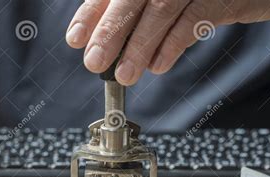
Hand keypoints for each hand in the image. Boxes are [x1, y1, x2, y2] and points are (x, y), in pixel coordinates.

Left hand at [66, 0, 269, 84]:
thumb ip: (133, 13)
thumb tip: (101, 43)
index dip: (90, 14)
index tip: (75, 40)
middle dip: (110, 31)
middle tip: (94, 62)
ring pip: (162, 9)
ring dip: (140, 46)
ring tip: (125, 75)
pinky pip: (195, 18)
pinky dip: (173, 44)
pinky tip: (158, 65)